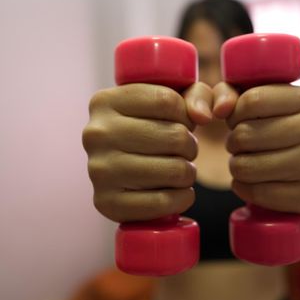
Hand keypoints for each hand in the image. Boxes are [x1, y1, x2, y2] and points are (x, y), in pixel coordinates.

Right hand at [82, 82, 212, 221]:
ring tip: (179, 170)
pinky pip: (163, 202)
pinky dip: (183, 198)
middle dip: (190, 146)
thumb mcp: (173, 100)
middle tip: (183, 152)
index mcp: (104, 102)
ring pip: (174, 170)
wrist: (123, 172)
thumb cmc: (152, 129)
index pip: (167, 101)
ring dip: (188, 173)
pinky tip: (179, 192)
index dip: (186, 115)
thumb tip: (203, 116)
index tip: (181, 124)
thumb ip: (197, 95)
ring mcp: (98, 171)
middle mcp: (95, 135)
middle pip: (175, 136)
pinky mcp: (107, 203)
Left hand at [212, 83, 299, 214]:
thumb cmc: (268, 125)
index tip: (239, 120)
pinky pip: (258, 193)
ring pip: (248, 166)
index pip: (253, 100)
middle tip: (241, 144)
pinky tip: (251, 181)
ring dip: (237, 165)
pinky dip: (244, 188)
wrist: (295, 167)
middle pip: (247, 134)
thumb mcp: (248, 98)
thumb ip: (226, 93)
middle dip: (234, 141)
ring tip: (245, 161)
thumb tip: (220, 110)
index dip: (234, 113)